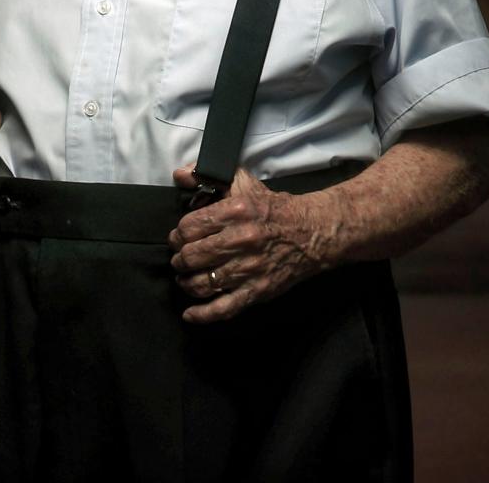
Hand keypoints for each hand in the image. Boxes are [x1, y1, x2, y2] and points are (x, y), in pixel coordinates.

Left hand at [168, 166, 339, 323]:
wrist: (311, 232)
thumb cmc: (272, 208)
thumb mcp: (242, 182)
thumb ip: (208, 175)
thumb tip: (180, 174)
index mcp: (235, 211)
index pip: (190, 227)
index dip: (177, 234)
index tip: (177, 238)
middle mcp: (241, 240)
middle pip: (192, 256)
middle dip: (179, 259)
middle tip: (179, 258)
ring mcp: (249, 268)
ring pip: (203, 282)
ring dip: (186, 282)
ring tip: (184, 278)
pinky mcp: (257, 290)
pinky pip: (224, 307)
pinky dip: (203, 314)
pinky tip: (190, 313)